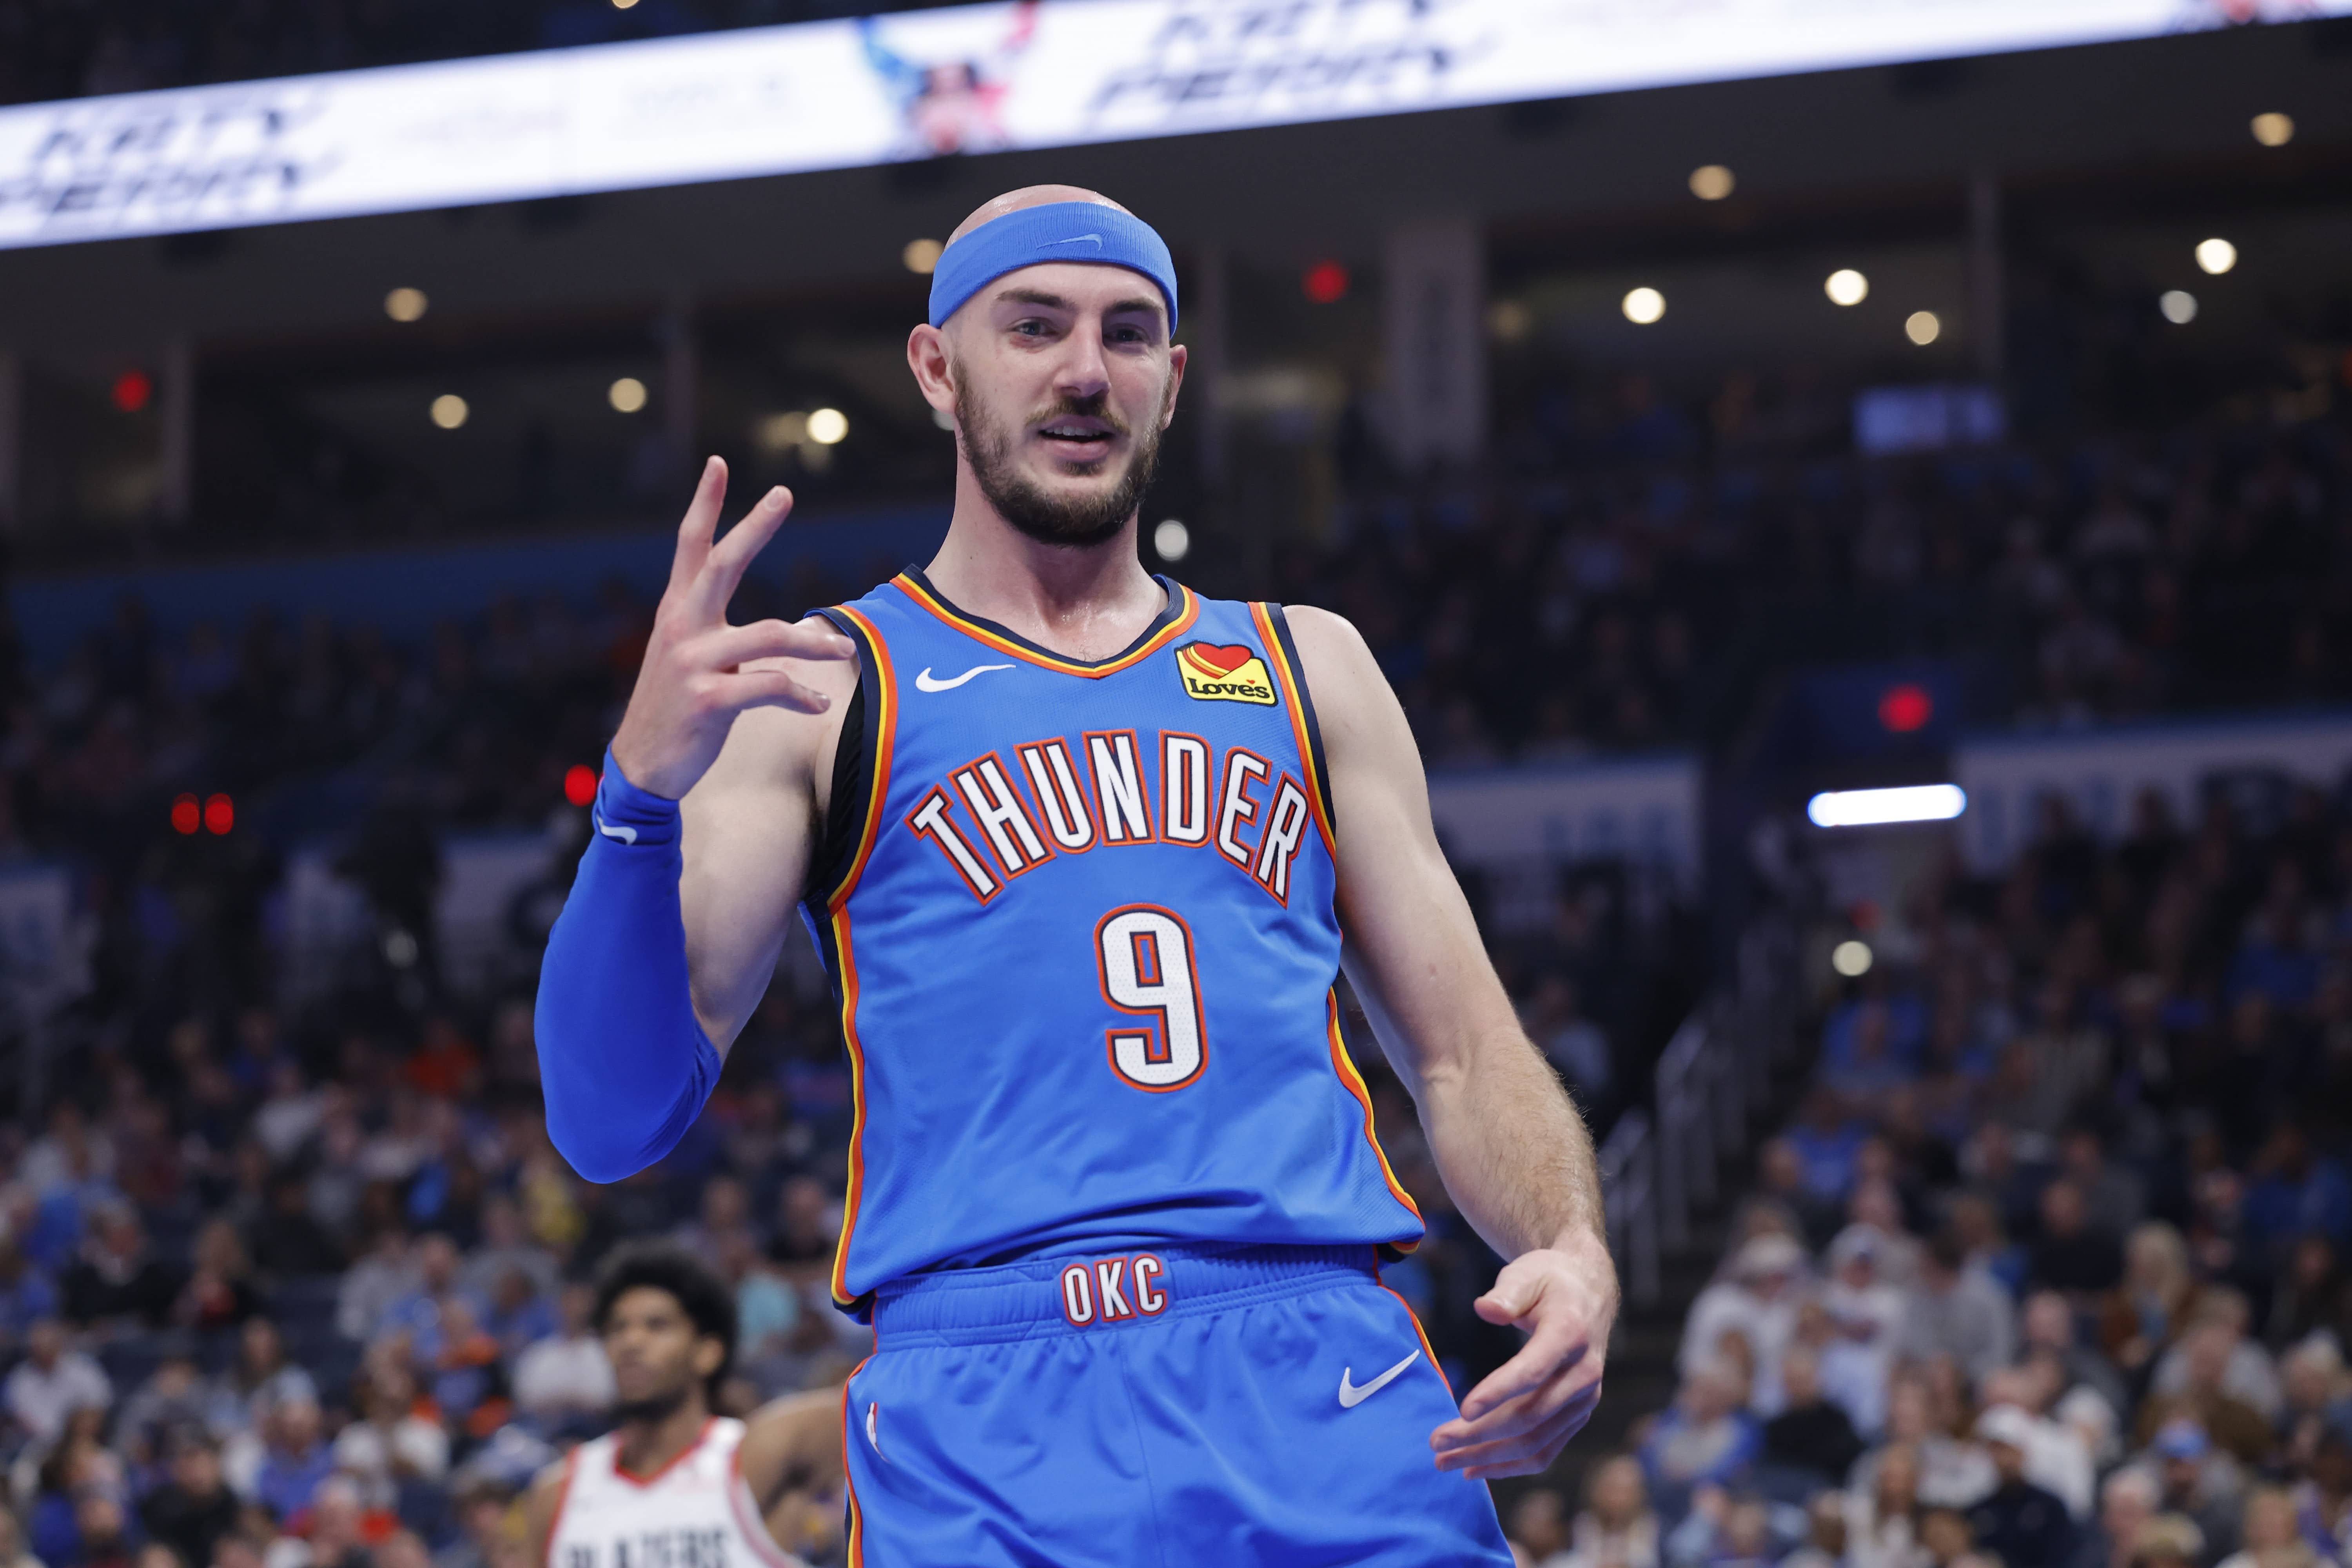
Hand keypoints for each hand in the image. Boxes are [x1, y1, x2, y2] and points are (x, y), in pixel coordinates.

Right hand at [609, 458, 857, 799]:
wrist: (643, 765)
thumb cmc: (677, 709)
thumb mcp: (692, 661)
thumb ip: (731, 636)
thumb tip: (799, 630)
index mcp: (677, 612)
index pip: (689, 546)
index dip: (704, 504)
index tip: (718, 462)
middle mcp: (681, 628)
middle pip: (722, 564)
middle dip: (754, 527)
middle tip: (782, 493)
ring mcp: (694, 663)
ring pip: (770, 635)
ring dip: (815, 645)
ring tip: (843, 650)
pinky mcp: (708, 701)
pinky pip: (771, 688)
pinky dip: (802, 695)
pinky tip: (820, 703)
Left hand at [1431, 1229, 1616, 1479]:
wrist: (1587, 1293)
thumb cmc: (1548, 1280)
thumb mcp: (1527, 1273)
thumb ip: (1507, 1292)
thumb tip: (1485, 1308)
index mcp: (1570, 1334)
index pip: (1533, 1371)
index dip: (1498, 1392)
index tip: (1462, 1410)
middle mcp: (1583, 1373)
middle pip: (1530, 1416)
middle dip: (1480, 1435)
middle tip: (1435, 1442)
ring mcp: (1583, 1399)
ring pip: (1536, 1442)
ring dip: (1489, 1457)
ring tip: (1444, 1461)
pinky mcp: (1576, 1415)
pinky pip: (1545, 1450)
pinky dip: (1510, 1465)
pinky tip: (1474, 1468)